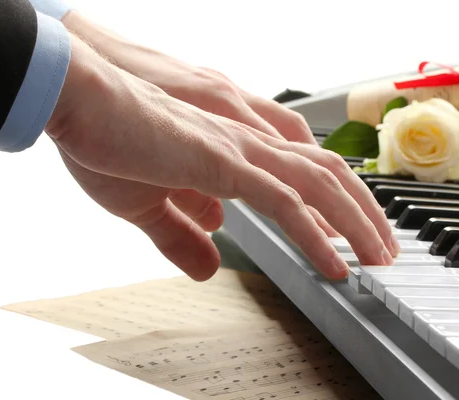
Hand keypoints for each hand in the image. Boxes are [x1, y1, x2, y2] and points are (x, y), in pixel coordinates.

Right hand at [46, 35, 398, 281]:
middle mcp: (244, 142)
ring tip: (377, 258)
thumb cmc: (106, 141)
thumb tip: (211, 261)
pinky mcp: (221, 164)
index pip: (297, 172)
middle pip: (327, 173)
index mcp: (229, 148)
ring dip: (354, 224)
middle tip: (381, 248)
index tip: (344, 237)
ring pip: (319, 186)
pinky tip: (333, 264)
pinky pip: (285, 203)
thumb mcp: (147, 204)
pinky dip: (315, 236)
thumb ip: (182, 233)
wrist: (78, 101)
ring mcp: (237, 150)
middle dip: (361, 213)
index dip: (328, 204)